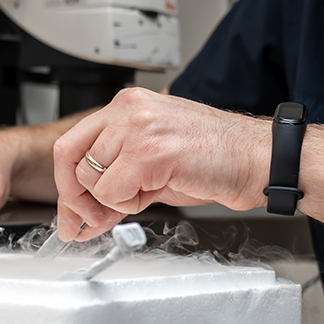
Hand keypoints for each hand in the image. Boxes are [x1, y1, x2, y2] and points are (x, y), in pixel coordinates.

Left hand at [52, 87, 269, 240]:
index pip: (71, 143)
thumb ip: (113, 181)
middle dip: (79, 198)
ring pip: (90, 178)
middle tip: (97, 218)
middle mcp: (127, 109)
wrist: (256, 160)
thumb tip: (82, 213)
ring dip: (112, 200)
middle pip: (70, 160)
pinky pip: (112, 192)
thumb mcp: (152, 164)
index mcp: (126, 105)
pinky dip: (127, 204)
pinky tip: (155, 191)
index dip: (67, 183)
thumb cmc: (215, 158)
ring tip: (146, 192)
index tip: (72, 212)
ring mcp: (137, 127)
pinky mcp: (149, 151)